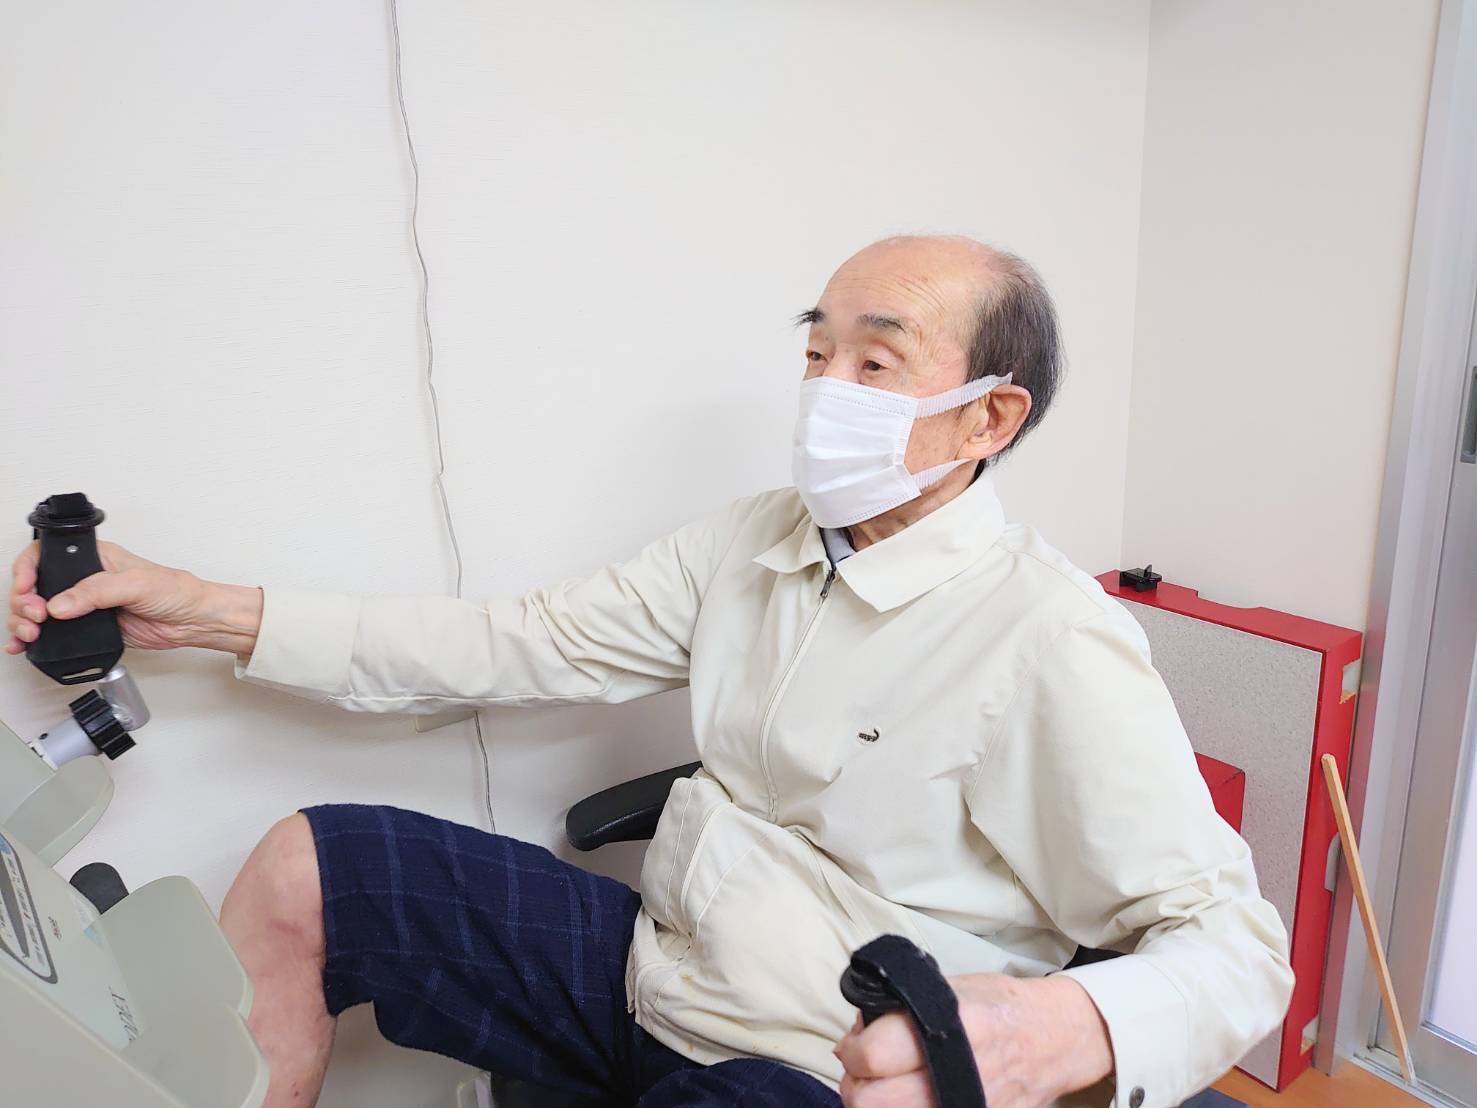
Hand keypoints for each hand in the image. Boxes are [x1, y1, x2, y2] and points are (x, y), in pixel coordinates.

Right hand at [6, 540, 262, 656]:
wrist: (192, 621)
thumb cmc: (176, 591)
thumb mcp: (136, 583)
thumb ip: (97, 591)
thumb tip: (61, 604)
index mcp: (93, 556)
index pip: (44, 555)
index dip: (26, 571)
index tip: (26, 590)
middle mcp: (84, 578)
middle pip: (35, 586)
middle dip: (24, 602)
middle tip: (34, 618)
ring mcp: (84, 604)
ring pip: (39, 610)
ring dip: (24, 622)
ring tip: (29, 635)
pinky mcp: (88, 627)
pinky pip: (54, 632)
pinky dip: (34, 640)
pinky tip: (23, 646)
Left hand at [835, 973, 1112, 1107]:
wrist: (1055, 1039)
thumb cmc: (1001, 1006)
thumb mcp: (951, 989)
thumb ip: (901, 1010)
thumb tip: (856, 1035)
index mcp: (949, 1027)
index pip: (873, 1054)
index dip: (852, 1049)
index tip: (853, 1044)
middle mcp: (958, 1073)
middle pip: (871, 1100)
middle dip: (856, 1082)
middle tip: (861, 1070)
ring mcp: (968, 1105)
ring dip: (876, 1104)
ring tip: (882, 1086)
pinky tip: (907, 1099)